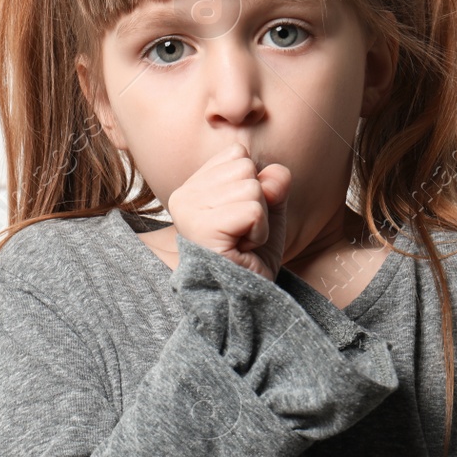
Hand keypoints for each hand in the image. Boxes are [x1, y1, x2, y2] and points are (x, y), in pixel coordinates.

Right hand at [167, 143, 289, 280]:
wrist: (244, 301)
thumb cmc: (252, 257)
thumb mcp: (269, 210)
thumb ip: (273, 182)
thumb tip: (270, 177)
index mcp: (192, 187)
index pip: (238, 154)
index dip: (254, 186)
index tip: (240, 219)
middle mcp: (183, 196)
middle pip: (245, 167)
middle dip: (258, 202)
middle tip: (242, 233)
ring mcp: (188, 212)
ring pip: (252, 187)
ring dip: (260, 220)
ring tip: (242, 242)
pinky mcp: (202, 228)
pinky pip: (253, 210)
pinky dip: (259, 232)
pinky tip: (242, 250)